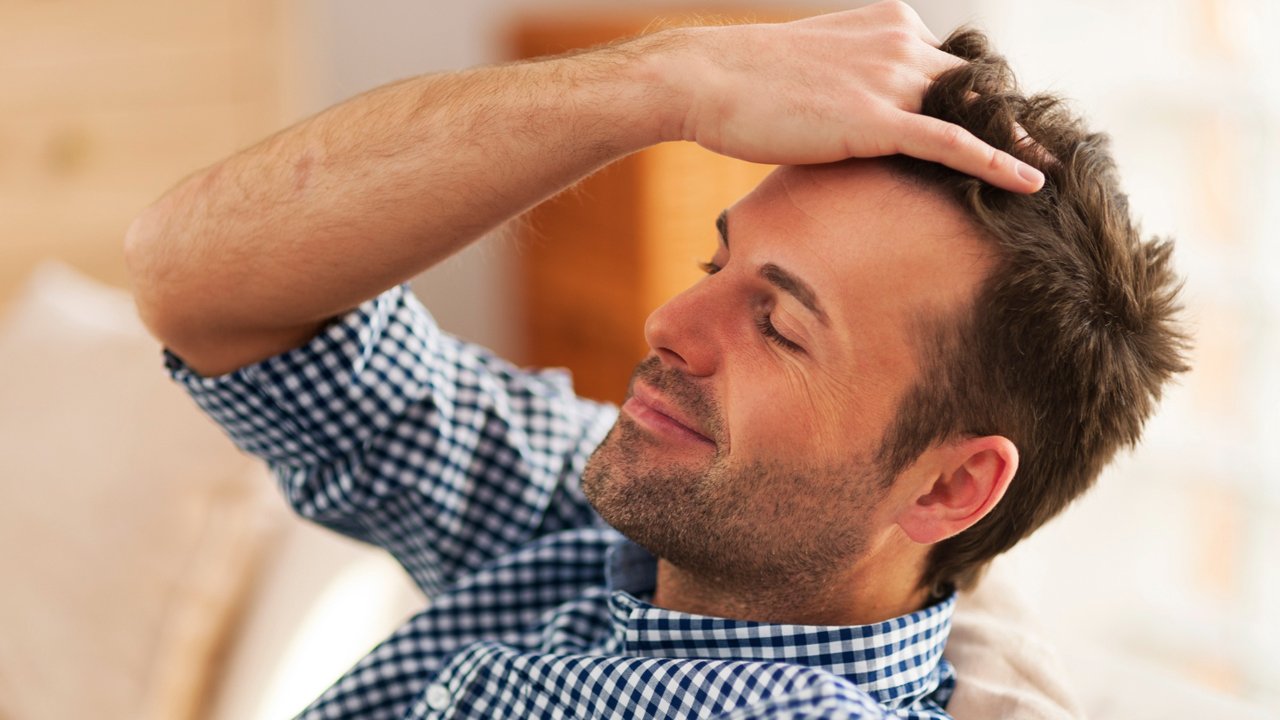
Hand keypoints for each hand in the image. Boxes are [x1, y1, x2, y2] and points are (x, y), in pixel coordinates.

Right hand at [660, 0, 1042, 191]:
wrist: (703, 79)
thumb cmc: (745, 82)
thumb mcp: (815, 68)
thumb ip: (855, 83)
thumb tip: (859, 120)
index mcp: (889, 22)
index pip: (951, 65)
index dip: (978, 100)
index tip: (1006, 125)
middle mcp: (900, 41)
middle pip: (975, 85)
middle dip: (1010, 119)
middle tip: (1047, 151)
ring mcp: (890, 77)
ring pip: (972, 112)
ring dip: (1014, 143)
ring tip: (1052, 172)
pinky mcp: (875, 119)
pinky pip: (952, 143)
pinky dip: (997, 163)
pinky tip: (1032, 183)